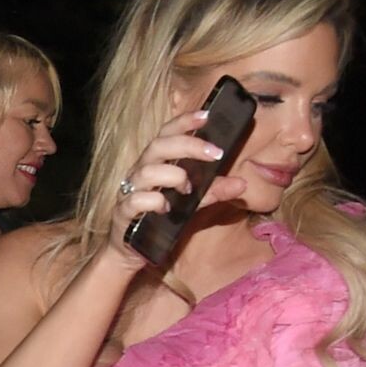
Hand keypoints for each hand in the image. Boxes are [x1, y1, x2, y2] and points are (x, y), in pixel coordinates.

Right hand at [108, 110, 246, 265]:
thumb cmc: (158, 220)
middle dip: (187, 145)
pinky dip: (152, 201)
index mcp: (155, 163)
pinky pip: (135, 200)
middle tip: (214, 153)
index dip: (184, 122)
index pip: (167, 133)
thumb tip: (242, 184)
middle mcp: (140, 172)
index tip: (206, 116)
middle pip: (158, 146)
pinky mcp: (124, 213)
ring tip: (188, 188)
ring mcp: (129, 191)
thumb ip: (212, 192)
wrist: (129, 250)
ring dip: (172, 175)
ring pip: (146, 171)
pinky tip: (166, 208)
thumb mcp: (190, 205)